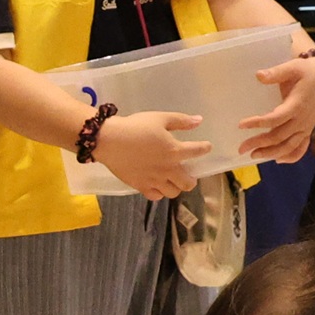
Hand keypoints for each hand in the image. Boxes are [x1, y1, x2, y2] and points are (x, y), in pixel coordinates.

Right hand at [90, 110, 207, 199]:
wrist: (109, 140)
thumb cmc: (135, 127)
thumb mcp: (160, 118)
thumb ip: (181, 121)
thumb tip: (199, 121)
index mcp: (174, 151)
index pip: (197, 152)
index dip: (204, 149)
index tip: (205, 147)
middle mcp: (167, 169)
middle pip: (188, 183)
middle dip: (192, 178)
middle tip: (187, 172)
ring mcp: (154, 180)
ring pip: (173, 192)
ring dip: (176, 186)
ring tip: (172, 179)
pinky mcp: (140, 186)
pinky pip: (155, 196)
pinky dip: (159, 192)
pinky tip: (157, 185)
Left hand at [237, 53, 314, 164]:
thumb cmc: (306, 71)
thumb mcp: (292, 66)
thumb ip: (276, 72)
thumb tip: (258, 75)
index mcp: (296, 104)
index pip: (276, 119)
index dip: (258, 123)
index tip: (241, 125)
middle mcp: (302, 119)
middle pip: (279, 137)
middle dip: (260, 144)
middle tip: (241, 148)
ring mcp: (306, 127)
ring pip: (289, 146)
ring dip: (271, 153)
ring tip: (254, 155)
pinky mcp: (308, 130)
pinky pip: (301, 148)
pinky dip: (291, 157)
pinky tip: (277, 160)